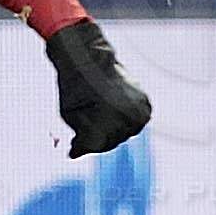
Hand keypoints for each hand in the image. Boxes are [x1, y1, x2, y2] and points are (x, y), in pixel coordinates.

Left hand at [47, 17, 150, 156]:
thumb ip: (78, 140)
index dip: (85, 145)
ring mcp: (138, 113)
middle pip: (113, 141)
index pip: (97, 146)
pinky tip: (113, 107)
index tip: (75, 143)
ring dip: (113, 128)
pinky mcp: (146, 105)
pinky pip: (136, 121)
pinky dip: (125, 118)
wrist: (89, 59)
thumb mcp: (70, 117)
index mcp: (107, 125)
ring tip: (100, 113)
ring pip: (126, 132)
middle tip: (88, 127)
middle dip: (99, 137)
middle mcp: (125, 121)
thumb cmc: (75, 88)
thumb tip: (74, 155)